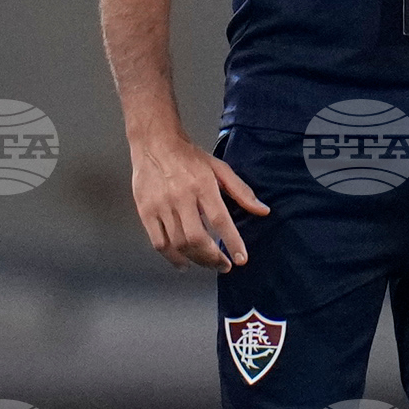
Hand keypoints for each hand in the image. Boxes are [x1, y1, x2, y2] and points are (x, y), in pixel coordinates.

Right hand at [131, 135, 268, 272]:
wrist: (154, 142)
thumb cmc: (189, 156)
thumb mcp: (219, 168)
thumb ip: (241, 191)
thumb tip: (263, 211)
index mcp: (202, 185)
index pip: (220, 220)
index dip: (232, 242)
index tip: (241, 259)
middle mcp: (181, 197)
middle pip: (197, 238)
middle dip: (213, 258)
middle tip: (224, 266)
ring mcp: (161, 205)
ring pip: (178, 243)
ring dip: (196, 260)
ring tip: (207, 263)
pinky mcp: (146, 211)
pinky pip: (159, 242)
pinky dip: (172, 257)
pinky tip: (183, 262)